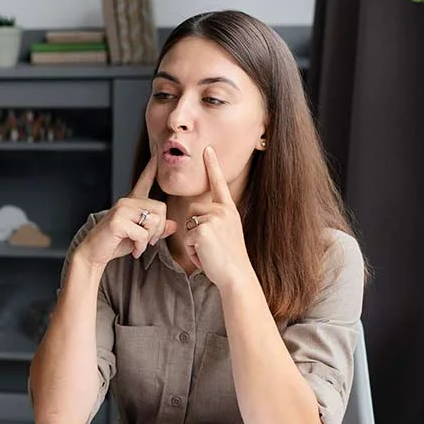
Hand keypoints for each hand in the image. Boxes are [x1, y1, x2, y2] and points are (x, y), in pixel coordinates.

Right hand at [74, 143, 177, 268]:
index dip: (152, 166)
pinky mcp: (118, 220)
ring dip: (149, 239)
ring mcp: (121, 209)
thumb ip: (156, 229)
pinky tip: (134, 250)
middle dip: (158, 229)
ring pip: (153, 221)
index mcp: (132, 202)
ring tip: (139, 245)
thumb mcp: (140, 236)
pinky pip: (143, 234)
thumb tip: (173, 225)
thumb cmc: (115, 243)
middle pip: (160, 208)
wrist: (93, 253)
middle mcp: (127, 201)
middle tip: (148, 241)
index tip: (156, 150)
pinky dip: (141, 246)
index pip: (144, 180)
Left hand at [182, 146, 253, 290]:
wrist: (236, 275)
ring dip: (193, 241)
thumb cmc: (230, 258)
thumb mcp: (226, 233)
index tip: (207, 149)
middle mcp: (222, 211)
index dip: (212, 165)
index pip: (218, 183)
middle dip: (194, 228)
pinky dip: (192, 250)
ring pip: (188, 225)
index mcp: (228, 210)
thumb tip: (198, 218)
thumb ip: (215, 220)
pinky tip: (205, 256)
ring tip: (209, 251)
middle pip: (192, 209)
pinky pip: (187, 238)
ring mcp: (213, 219)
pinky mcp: (203, 230)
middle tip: (210, 246)